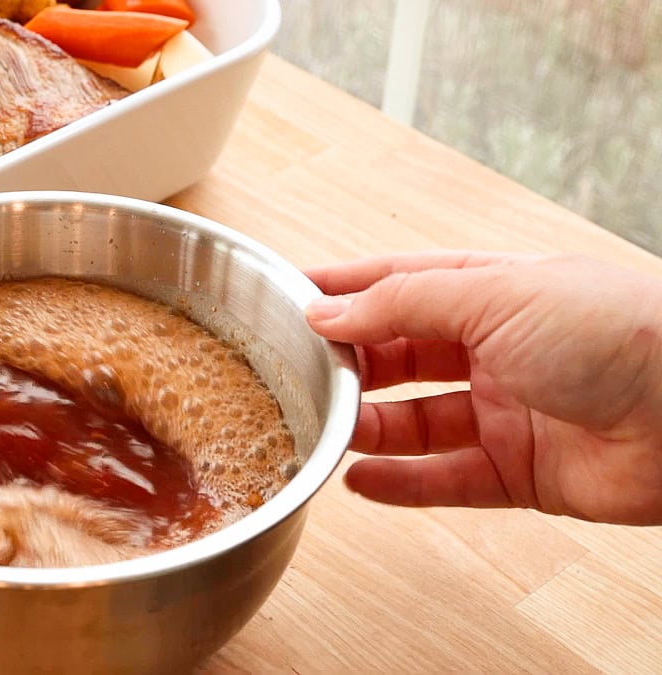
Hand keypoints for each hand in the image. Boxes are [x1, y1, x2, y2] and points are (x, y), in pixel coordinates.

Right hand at [304, 251, 661, 524]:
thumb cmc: (617, 330)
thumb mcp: (495, 295)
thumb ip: (404, 304)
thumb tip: (330, 312)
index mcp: (492, 290)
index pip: (400, 284)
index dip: (345, 290)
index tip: (289, 295)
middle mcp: (496, 349)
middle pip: (400, 356)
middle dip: (349, 362)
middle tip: (296, 369)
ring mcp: (507, 411)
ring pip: (415, 422)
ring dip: (367, 425)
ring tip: (321, 426)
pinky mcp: (520, 472)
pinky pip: (446, 480)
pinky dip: (401, 483)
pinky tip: (360, 479)